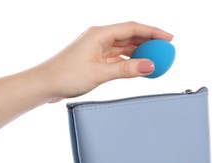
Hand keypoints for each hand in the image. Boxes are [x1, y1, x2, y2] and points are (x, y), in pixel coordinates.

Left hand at [35, 21, 172, 101]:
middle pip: (129, 36)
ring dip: (138, 53)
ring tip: (153, 60)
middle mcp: (98, 38)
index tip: (169, 39)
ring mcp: (95, 49)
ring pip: (122, 48)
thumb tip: (150, 66)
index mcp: (99, 34)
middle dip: (148, 42)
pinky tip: (135, 68)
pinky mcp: (92, 60)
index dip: (153, 32)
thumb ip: (126, 70)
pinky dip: (126, 62)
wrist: (44, 84)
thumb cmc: (66, 76)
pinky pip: (115, 58)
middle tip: (164, 51)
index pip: (132, 28)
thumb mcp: (100, 73)